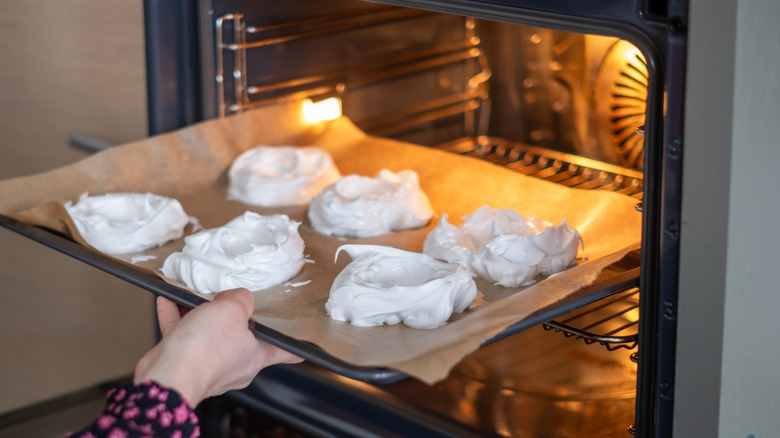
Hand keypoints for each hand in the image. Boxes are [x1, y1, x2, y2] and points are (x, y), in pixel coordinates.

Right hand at [133, 288, 302, 405]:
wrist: (167, 375)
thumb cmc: (203, 352)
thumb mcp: (233, 310)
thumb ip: (241, 299)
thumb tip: (237, 296)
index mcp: (257, 356)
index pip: (286, 351)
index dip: (294, 342)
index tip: (301, 339)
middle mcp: (235, 364)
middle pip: (242, 334)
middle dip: (234, 316)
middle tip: (229, 299)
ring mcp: (209, 364)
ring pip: (210, 333)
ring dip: (201, 313)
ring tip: (195, 296)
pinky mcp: (185, 361)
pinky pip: (183, 334)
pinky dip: (177, 317)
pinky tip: (169, 300)